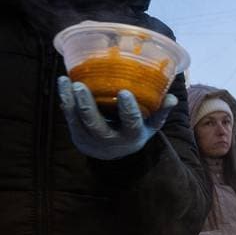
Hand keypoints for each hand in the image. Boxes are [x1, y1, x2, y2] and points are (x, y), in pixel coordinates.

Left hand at [57, 79, 176, 160]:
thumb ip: (161, 111)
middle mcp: (110, 141)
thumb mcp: (151, 126)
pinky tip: (63, 83)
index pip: (130, 123)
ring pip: (78, 122)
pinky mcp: (77, 136)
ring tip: (67, 81)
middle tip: (80, 86)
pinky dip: (65, 101)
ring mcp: (91, 141)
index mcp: (131, 137)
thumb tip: (172, 97)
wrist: (114, 153)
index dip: (128, 109)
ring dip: (71, 102)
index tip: (124, 92)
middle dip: (87, 107)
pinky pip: (69, 118)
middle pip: (96, 126)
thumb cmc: (135, 132)